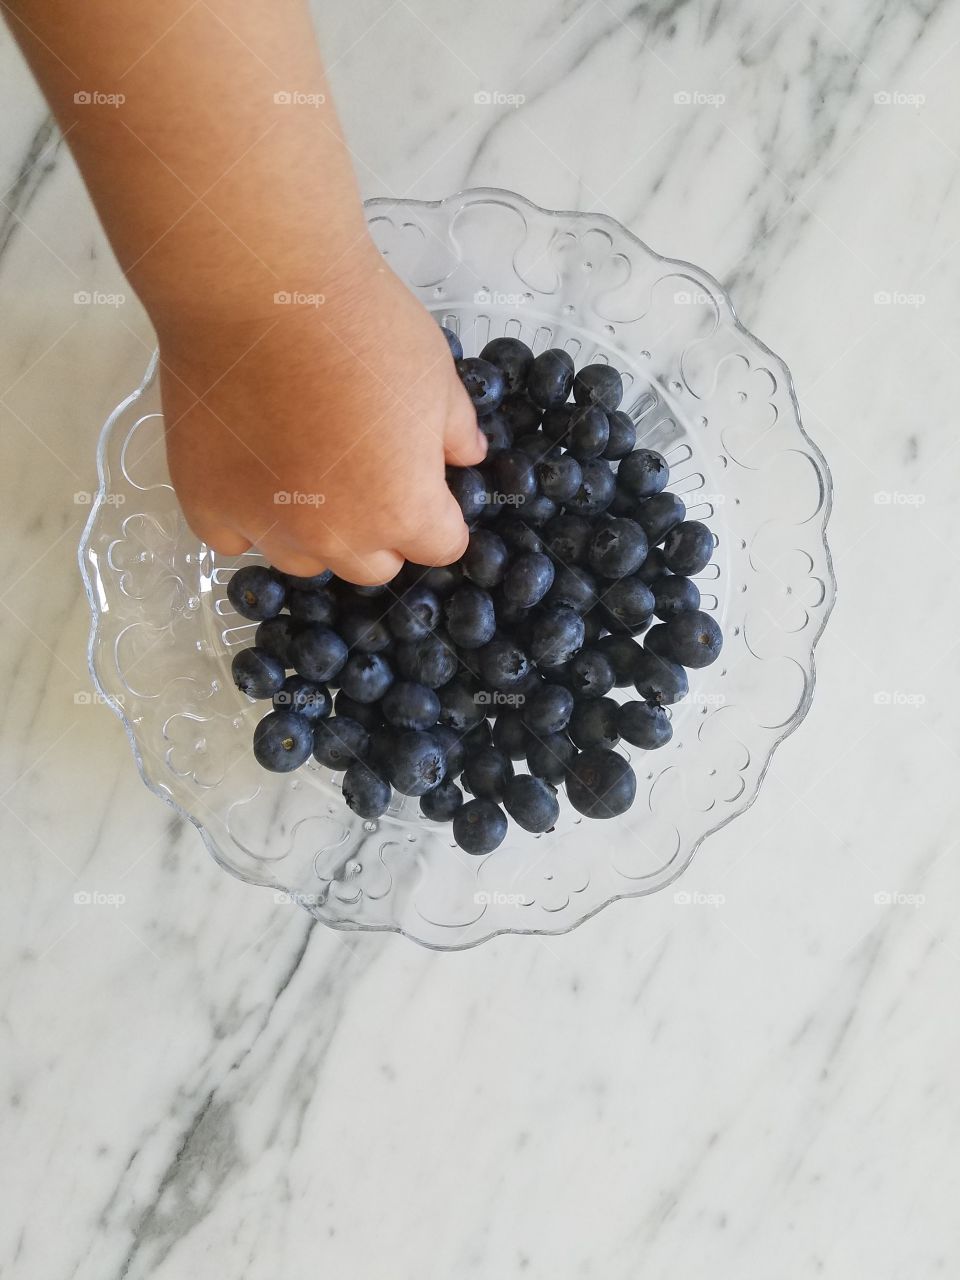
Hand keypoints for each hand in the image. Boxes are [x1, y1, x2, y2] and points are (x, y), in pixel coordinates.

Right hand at [157, 245, 485, 583]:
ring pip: (304, 560)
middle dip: (379, 528)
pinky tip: (250, 468)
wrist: (257, 290)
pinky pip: (235, 538)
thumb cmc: (360, 326)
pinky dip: (246, 514)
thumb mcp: (436, 374)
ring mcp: (267, 528)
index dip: (438, 514)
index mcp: (403, 512)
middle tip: (364, 467)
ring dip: (313, 530)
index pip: (441, 547)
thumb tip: (465, 457)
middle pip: (373, 565)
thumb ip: (457, 431)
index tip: (425, 481)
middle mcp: (336, 538)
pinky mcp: (207, 507)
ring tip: (302, 466)